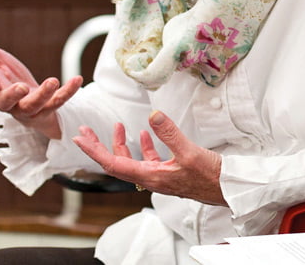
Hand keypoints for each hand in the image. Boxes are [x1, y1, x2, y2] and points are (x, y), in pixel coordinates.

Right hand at [0, 29, 81, 139]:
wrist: (34, 98)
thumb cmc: (11, 79)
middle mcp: (8, 102)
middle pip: (5, 103)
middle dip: (12, 95)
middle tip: (21, 86)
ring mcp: (28, 109)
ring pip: (33, 105)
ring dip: (43, 94)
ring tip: (53, 81)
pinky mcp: (47, 110)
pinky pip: (58, 103)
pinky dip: (68, 92)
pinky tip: (77, 79)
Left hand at [72, 111, 226, 206]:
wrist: (225, 189)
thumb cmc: (209, 177)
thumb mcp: (189, 152)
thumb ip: (170, 133)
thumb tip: (153, 115)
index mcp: (150, 176)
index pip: (113, 163)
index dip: (94, 150)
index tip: (79, 139)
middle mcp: (150, 178)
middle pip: (116, 163)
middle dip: (99, 146)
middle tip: (86, 132)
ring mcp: (158, 176)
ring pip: (131, 161)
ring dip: (120, 144)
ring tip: (116, 127)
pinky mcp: (168, 173)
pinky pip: (148, 160)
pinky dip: (142, 146)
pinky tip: (145, 134)